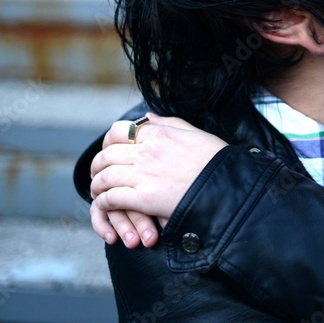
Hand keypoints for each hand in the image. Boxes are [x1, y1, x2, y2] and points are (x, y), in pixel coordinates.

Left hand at [89, 113, 227, 248]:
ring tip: (98, 191)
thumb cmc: (216, 161)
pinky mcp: (143, 198)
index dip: (107, 142)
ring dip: (97, 185)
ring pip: (104, 177)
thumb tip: (148, 116)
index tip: (108, 152)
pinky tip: (106, 205)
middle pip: (106, 154)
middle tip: (97, 174)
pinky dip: (103, 202)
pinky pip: (111, 198)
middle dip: (97, 165)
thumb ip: (169, 123)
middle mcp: (146, 151)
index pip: (118, 131)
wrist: (227, 186)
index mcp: (158, 133)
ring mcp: (143, 174)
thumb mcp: (194, 133)